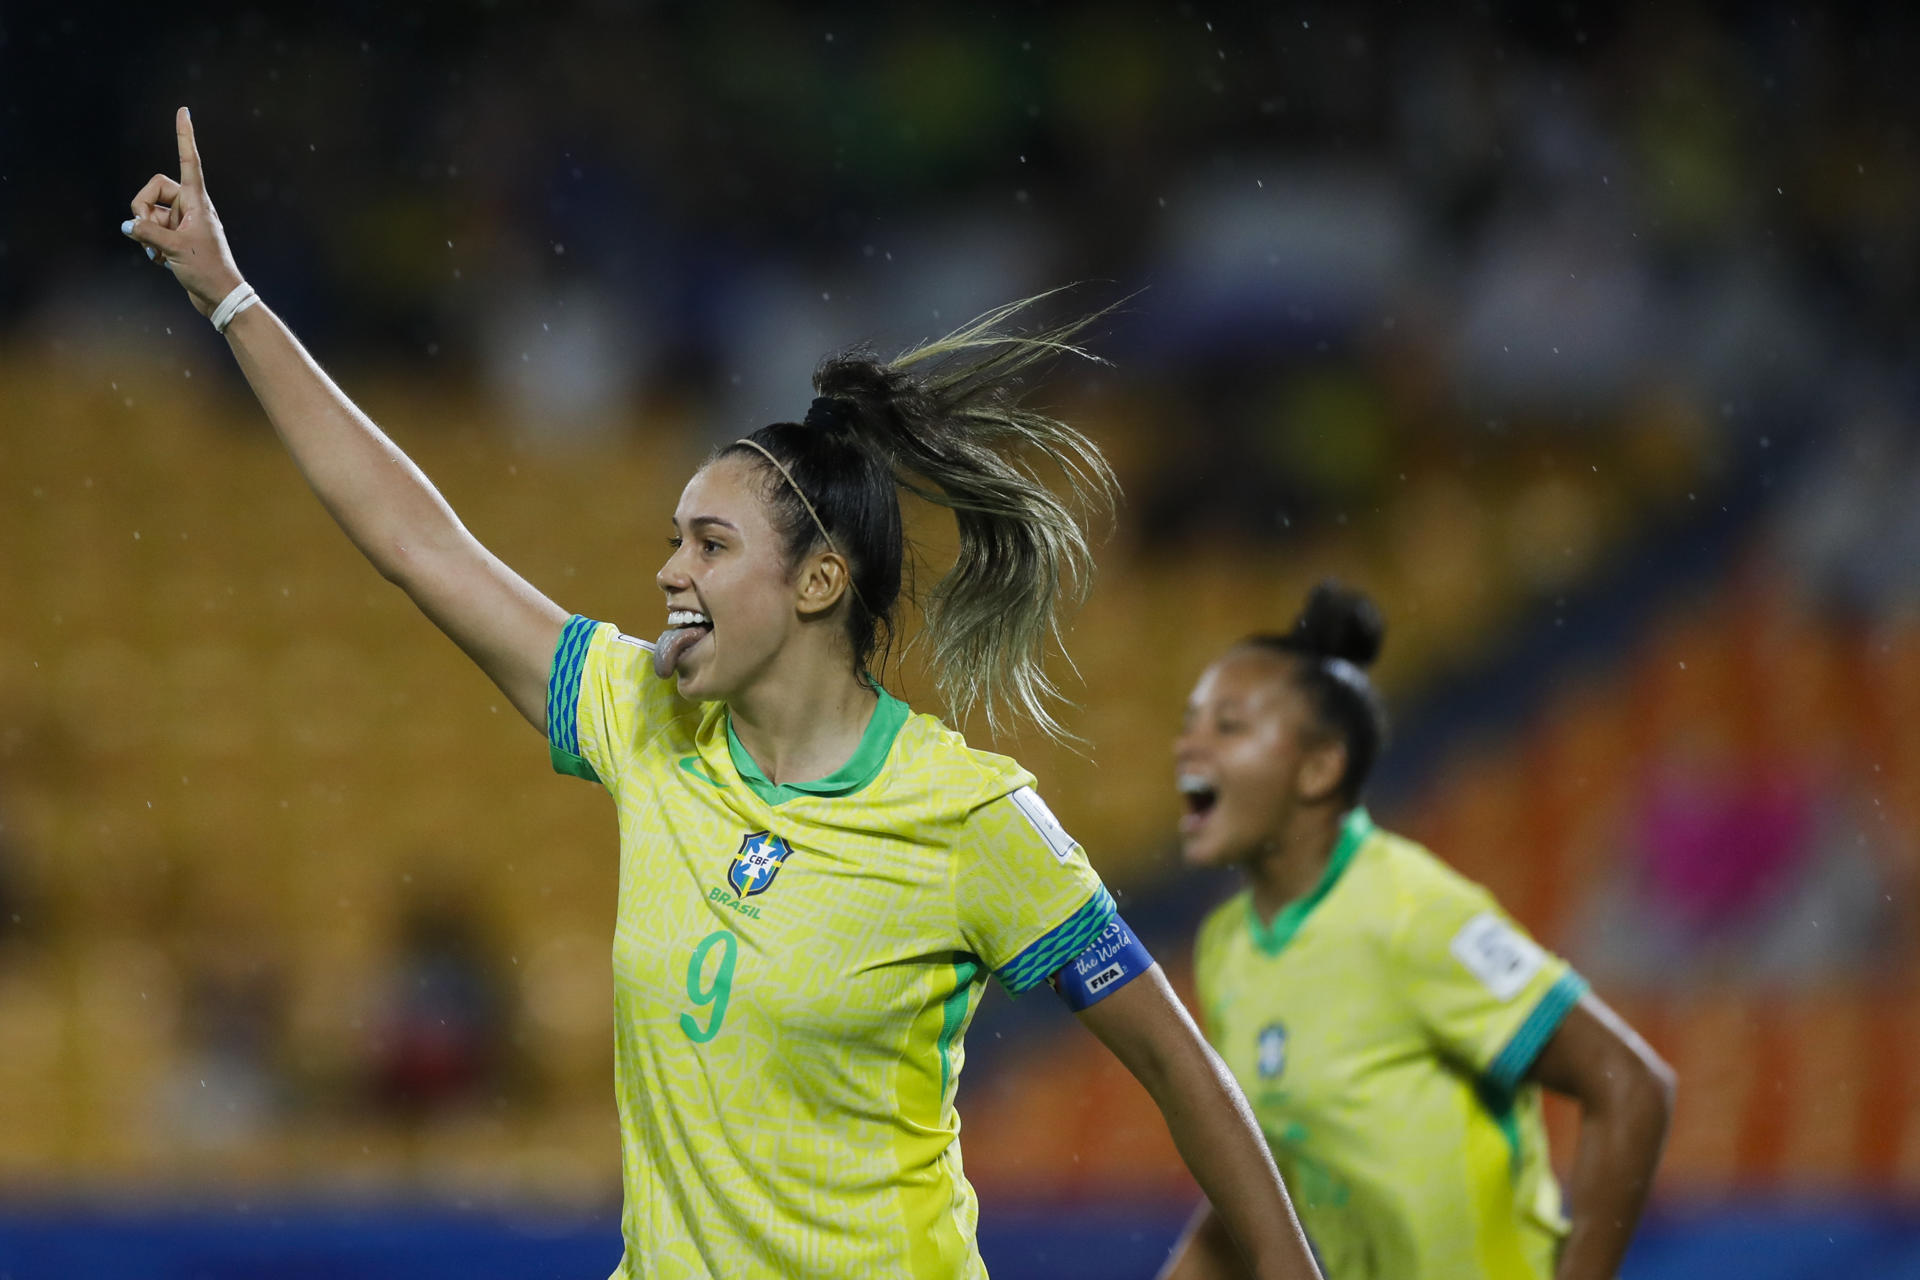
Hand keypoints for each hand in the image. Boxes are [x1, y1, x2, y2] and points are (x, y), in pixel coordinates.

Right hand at [122, 107, 244, 317]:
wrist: (219, 297)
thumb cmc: (206, 271)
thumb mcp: (174, 249)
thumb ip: (147, 233)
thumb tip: (128, 225)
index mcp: (197, 201)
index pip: (190, 161)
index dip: (184, 136)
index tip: (183, 110)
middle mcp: (191, 207)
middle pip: (154, 189)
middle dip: (144, 209)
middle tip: (150, 233)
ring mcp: (183, 221)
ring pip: (150, 212)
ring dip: (147, 232)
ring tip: (161, 254)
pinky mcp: (177, 236)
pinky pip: (152, 229)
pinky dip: (150, 244)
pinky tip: (161, 262)